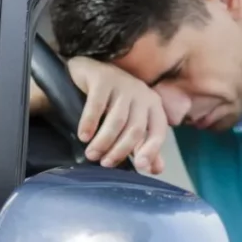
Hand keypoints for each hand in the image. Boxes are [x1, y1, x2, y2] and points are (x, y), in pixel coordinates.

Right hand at [67, 56, 166, 174]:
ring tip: (91, 154)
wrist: (90, 72)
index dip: (152, 149)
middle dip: (120, 150)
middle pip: (135, 128)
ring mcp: (123, 84)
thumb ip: (144, 145)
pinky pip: (97, 104)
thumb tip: (156, 169)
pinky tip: (83, 136)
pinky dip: (90, 122)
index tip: (140, 166)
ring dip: (104, 141)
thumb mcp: (131, 124)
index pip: (158, 131)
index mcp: (153, 106)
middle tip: (103, 163)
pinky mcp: (103, 78)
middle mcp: (142, 93)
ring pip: (117, 120)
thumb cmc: (114, 103)